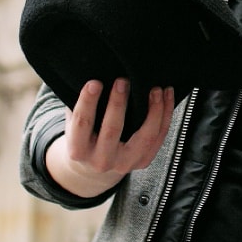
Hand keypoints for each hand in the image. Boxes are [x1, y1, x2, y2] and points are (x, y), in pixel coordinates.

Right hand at [46, 79, 174, 197]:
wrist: (96, 166)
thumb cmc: (85, 136)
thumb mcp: (74, 125)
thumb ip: (80, 105)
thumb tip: (91, 75)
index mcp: (78, 150)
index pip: (82, 124)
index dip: (87, 102)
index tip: (94, 82)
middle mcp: (101, 161)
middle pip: (112, 130)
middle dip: (118, 103)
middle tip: (123, 80)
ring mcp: (124, 163)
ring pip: (145, 136)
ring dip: (153, 110)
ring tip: (155, 89)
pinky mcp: (143, 161)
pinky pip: (159, 137)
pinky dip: (165, 115)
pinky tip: (166, 96)